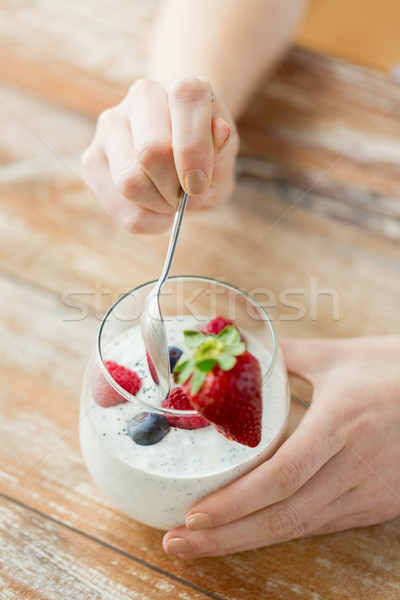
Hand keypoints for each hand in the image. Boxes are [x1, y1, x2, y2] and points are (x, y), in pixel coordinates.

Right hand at [82, 77, 238, 232]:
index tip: (200, 185)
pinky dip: (143, 219)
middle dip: (174, 189)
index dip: (194, 154)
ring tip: (171, 202)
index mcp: (183, 88)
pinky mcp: (92, 157)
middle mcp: (143, 96)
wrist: (179, 152)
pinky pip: (116, 205)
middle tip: (186, 197)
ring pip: (129, 181)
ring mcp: (111, 125)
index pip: (185, 104)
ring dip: (158, 205)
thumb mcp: (225, 154)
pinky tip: (155, 211)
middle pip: (151, 152)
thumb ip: (223, 149)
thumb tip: (219, 132)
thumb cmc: (205, 154)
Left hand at [163, 335, 399, 557]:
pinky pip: (321, 524)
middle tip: (178, 544)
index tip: (193, 515)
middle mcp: (355, 465)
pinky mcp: (378, 506)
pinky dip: (281, 532)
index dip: (236, 502)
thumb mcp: (336, 357)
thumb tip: (239, 352)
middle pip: (284, 515)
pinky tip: (249, 532)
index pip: (282, 475)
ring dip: (247, 540)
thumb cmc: (391, 369)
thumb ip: (284, 355)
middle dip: (225, 536)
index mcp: (341, 422)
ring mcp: (370, 492)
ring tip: (201, 544)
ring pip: (301, 528)